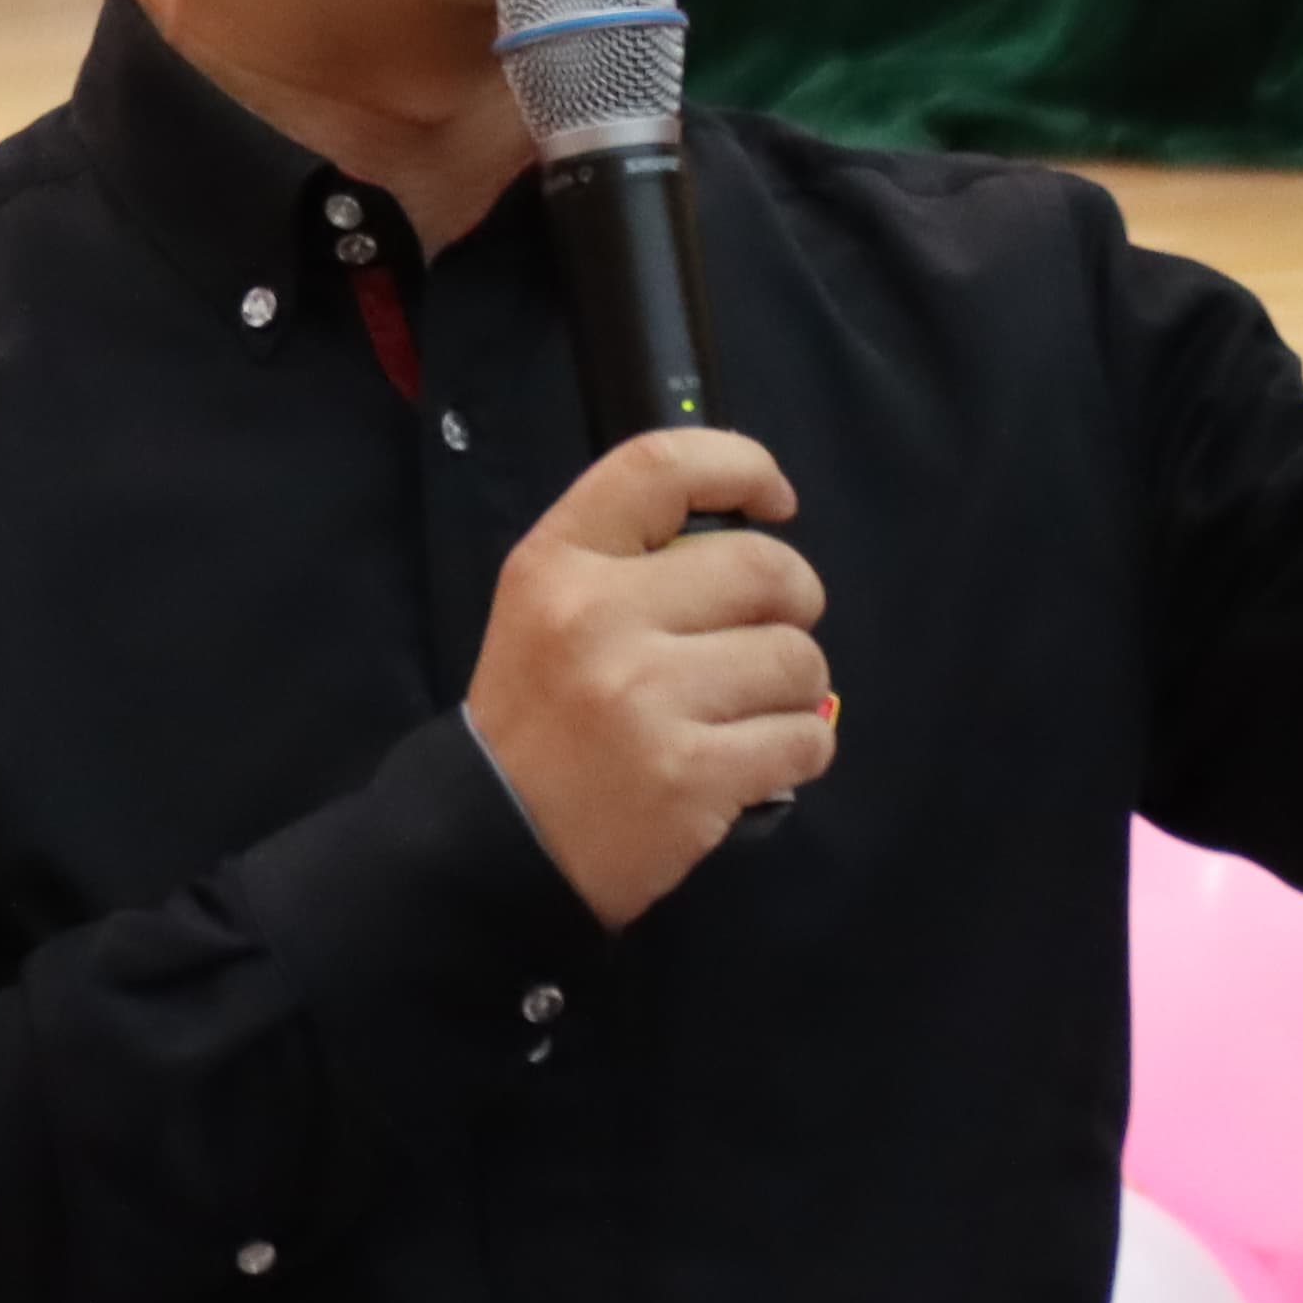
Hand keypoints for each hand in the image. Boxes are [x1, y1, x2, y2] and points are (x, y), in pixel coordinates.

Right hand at [460, 429, 832, 930]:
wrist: (497, 836)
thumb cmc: (539, 711)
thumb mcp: (547, 604)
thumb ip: (631, 556)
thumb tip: (758, 531)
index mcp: (558, 562)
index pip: (662, 466)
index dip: (741, 465)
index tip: (775, 501)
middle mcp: (597, 618)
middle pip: (764, 569)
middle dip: (795, 601)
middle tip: (771, 632)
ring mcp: (645, 699)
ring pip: (797, 659)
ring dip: (796, 687)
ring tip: (750, 708)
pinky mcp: (689, 776)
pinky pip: (806, 738)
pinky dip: (799, 749)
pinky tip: (754, 759)